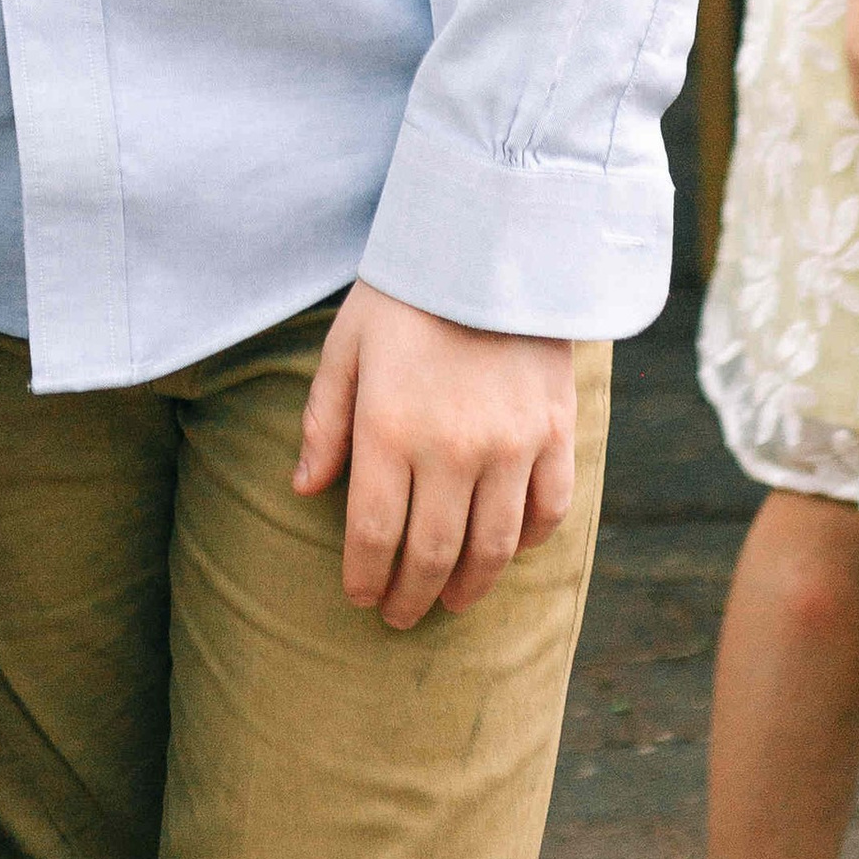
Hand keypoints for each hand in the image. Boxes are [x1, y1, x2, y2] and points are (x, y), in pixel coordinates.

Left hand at [295, 284, 577, 628]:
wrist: (491, 243)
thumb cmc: (405, 293)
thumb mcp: (346, 345)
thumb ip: (324, 421)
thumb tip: (304, 489)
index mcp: (390, 427)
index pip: (374, 533)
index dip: (365, 576)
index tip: (359, 597)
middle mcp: (452, 449)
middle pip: (432, 554)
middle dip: (410, 595)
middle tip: (399, 615)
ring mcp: (511, 446)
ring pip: (491, 548)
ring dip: (468, 587)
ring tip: (450, 601)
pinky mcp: (554, 435)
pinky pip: (547, 513)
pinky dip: (525, 544)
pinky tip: (503, 552)